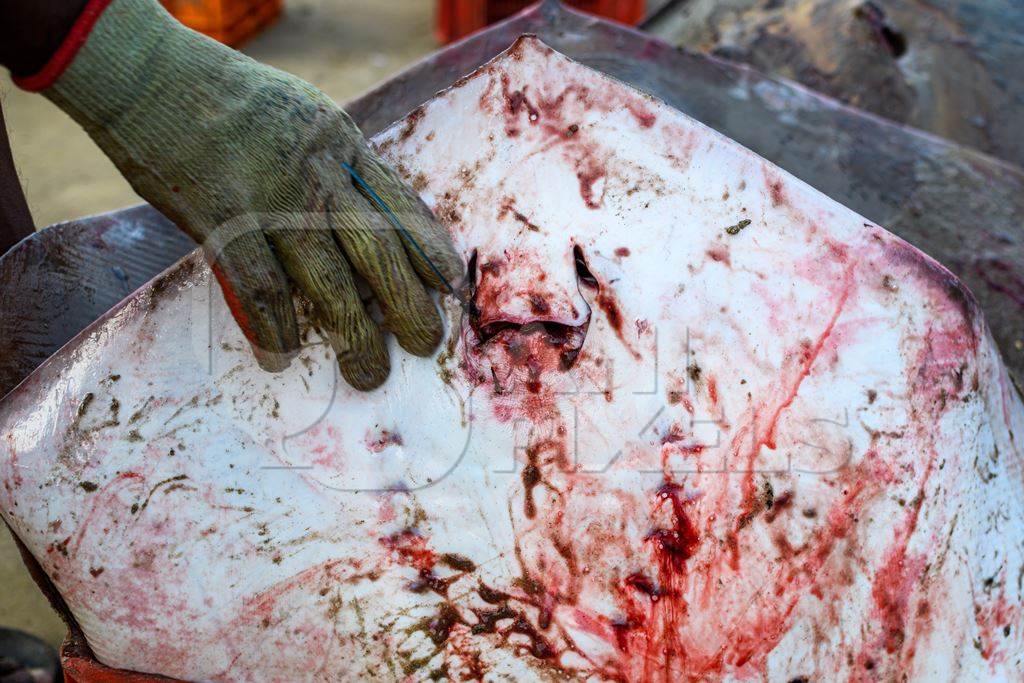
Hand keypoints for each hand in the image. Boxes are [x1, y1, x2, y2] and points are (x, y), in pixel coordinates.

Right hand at [19, 0, 461, 389]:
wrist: (149, 74)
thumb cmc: (228, 100)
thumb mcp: (304, 115)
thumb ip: (336, 164)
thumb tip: (364, 218)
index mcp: (342, 144)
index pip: (402, 205)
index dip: (431, 254)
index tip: (453, 292)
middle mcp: (317, 172)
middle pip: (378, 249)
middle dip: (407, 305)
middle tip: (425, 345)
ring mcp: (271, 197)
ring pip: (329, 280)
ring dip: (352, 335)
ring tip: (367, 374)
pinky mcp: (222, 219)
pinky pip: (260, 287)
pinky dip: (273, 328)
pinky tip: (280, 357)